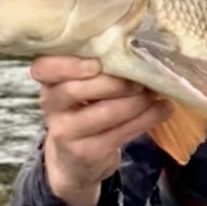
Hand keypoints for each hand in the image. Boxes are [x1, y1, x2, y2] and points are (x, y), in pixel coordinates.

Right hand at [31, 55, 170, 205]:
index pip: (43, 68)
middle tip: (140, 79)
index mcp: (50, 81)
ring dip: (136, 102)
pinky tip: (163, 109)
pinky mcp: (87, 152)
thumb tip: (142, 46)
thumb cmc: (86, 108)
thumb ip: (100, 66)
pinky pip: (120, 133)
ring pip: (102, 113)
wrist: (74, 159)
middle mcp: (52, 105)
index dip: (68, 64)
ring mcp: (67, 132)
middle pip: (74, 91)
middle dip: (113, 83)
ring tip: (155, 93)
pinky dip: (147, 118)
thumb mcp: (83, 85)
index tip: (97, 63)